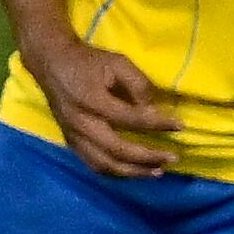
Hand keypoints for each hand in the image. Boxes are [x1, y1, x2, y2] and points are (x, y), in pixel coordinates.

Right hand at [26, 42, 177, 175]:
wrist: (52, 65)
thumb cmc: (88, 62)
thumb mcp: (117, 62)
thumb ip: (137, 84)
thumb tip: (152, 108)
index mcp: (92, 102)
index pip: (131, 119)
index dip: (157, 124)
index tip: (180, 126)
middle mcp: (81, 125)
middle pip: (117, 151)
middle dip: (147, 158)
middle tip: (172, 159)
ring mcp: (74, 137)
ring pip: (104, 164)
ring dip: (132, 172)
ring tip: (156, 172)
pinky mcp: (71, 142)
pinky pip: (94, 164)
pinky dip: (115, 171)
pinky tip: (132, 171)